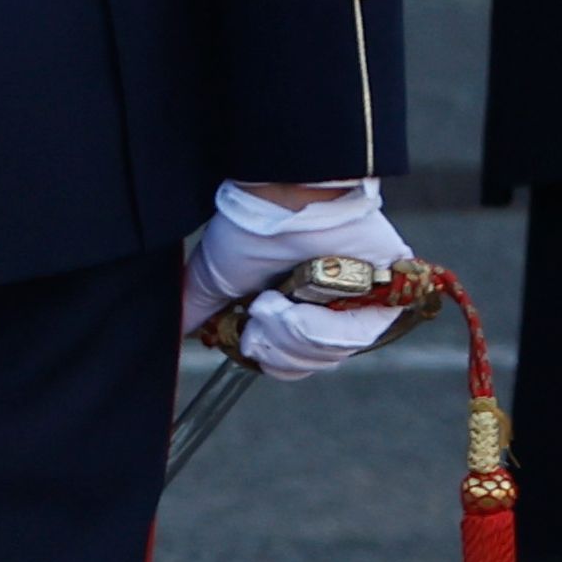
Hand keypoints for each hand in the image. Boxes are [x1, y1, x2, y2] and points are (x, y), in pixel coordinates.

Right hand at [180, 178, 413, 380]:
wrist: (287, 197)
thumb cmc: (250, 228)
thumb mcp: (214, 275)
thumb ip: (199, 308)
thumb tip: (179, 331)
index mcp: (289, 308)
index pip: (285, 362)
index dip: (266, 357)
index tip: (247, 336)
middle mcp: (323, 310)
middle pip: (306, 364)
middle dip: (278, 347)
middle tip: (262, 312)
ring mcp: (353, 304)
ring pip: (329, 355)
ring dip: (295, 333)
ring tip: (279, 301)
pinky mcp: (382, 297)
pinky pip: (357, 337)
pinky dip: (324, 327)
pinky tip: (305, 303)